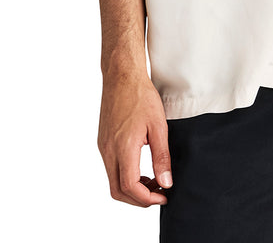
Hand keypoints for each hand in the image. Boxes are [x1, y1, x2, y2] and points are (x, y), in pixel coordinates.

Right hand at [97, 71, 172, 206]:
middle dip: (138, 199)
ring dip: (132, 188)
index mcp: (123, 147)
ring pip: (113, 181)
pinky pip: (111, 168)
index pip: (130, 186)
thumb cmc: (141, 97)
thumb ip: (162, 156)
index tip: (163, 195)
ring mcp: (103, 147)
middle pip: (118, 190)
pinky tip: (141, 169)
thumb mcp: (158, 126)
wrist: (122, 77)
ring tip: (153, 181)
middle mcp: (108, 151)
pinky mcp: (103, 142)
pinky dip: (125, 176)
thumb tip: (166, 182)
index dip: (147, 198)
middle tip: (159, 194)